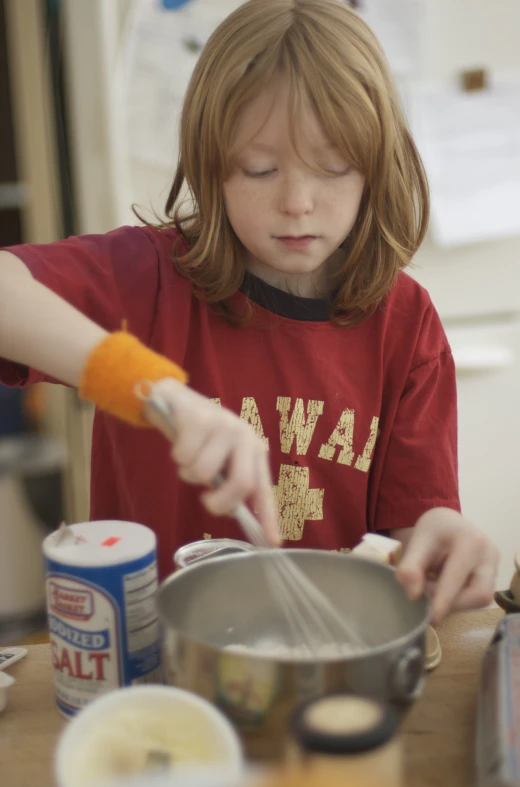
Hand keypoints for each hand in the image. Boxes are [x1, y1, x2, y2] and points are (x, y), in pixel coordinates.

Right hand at [144, 378, 279, 545]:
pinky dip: (176, 457)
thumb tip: (234, 512)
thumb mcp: (220, 457)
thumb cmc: (199, 435)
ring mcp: (224, 425)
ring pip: (204, 473)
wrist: (174, 398)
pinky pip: (184, 457)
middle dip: (219, 502)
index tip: (273, 542)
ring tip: (188, 458)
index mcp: (255, 450)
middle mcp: (245, 436)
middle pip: (240, 483)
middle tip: (205, 500)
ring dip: (188, 474)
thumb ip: (228, 480)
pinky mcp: (200, 419)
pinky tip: (180, 442)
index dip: (269, 517)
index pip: (263, 489)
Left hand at [392, 508, 498, 624]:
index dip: (445, 600)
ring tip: (434, 588)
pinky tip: (444, 589)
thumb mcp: (416, 543)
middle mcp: (489, 554)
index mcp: (471, 540)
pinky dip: (458, 599)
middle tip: (427, 598)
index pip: (459, 577)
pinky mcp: (493, 576)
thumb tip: (413, 595)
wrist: (448, 524)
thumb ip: (410, 567)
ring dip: (454, 602)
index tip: (432, 618)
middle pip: (479, 594)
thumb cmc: (432, 531)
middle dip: (452, 604)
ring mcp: (494, 566)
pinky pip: (478, 597)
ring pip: (480, 599)